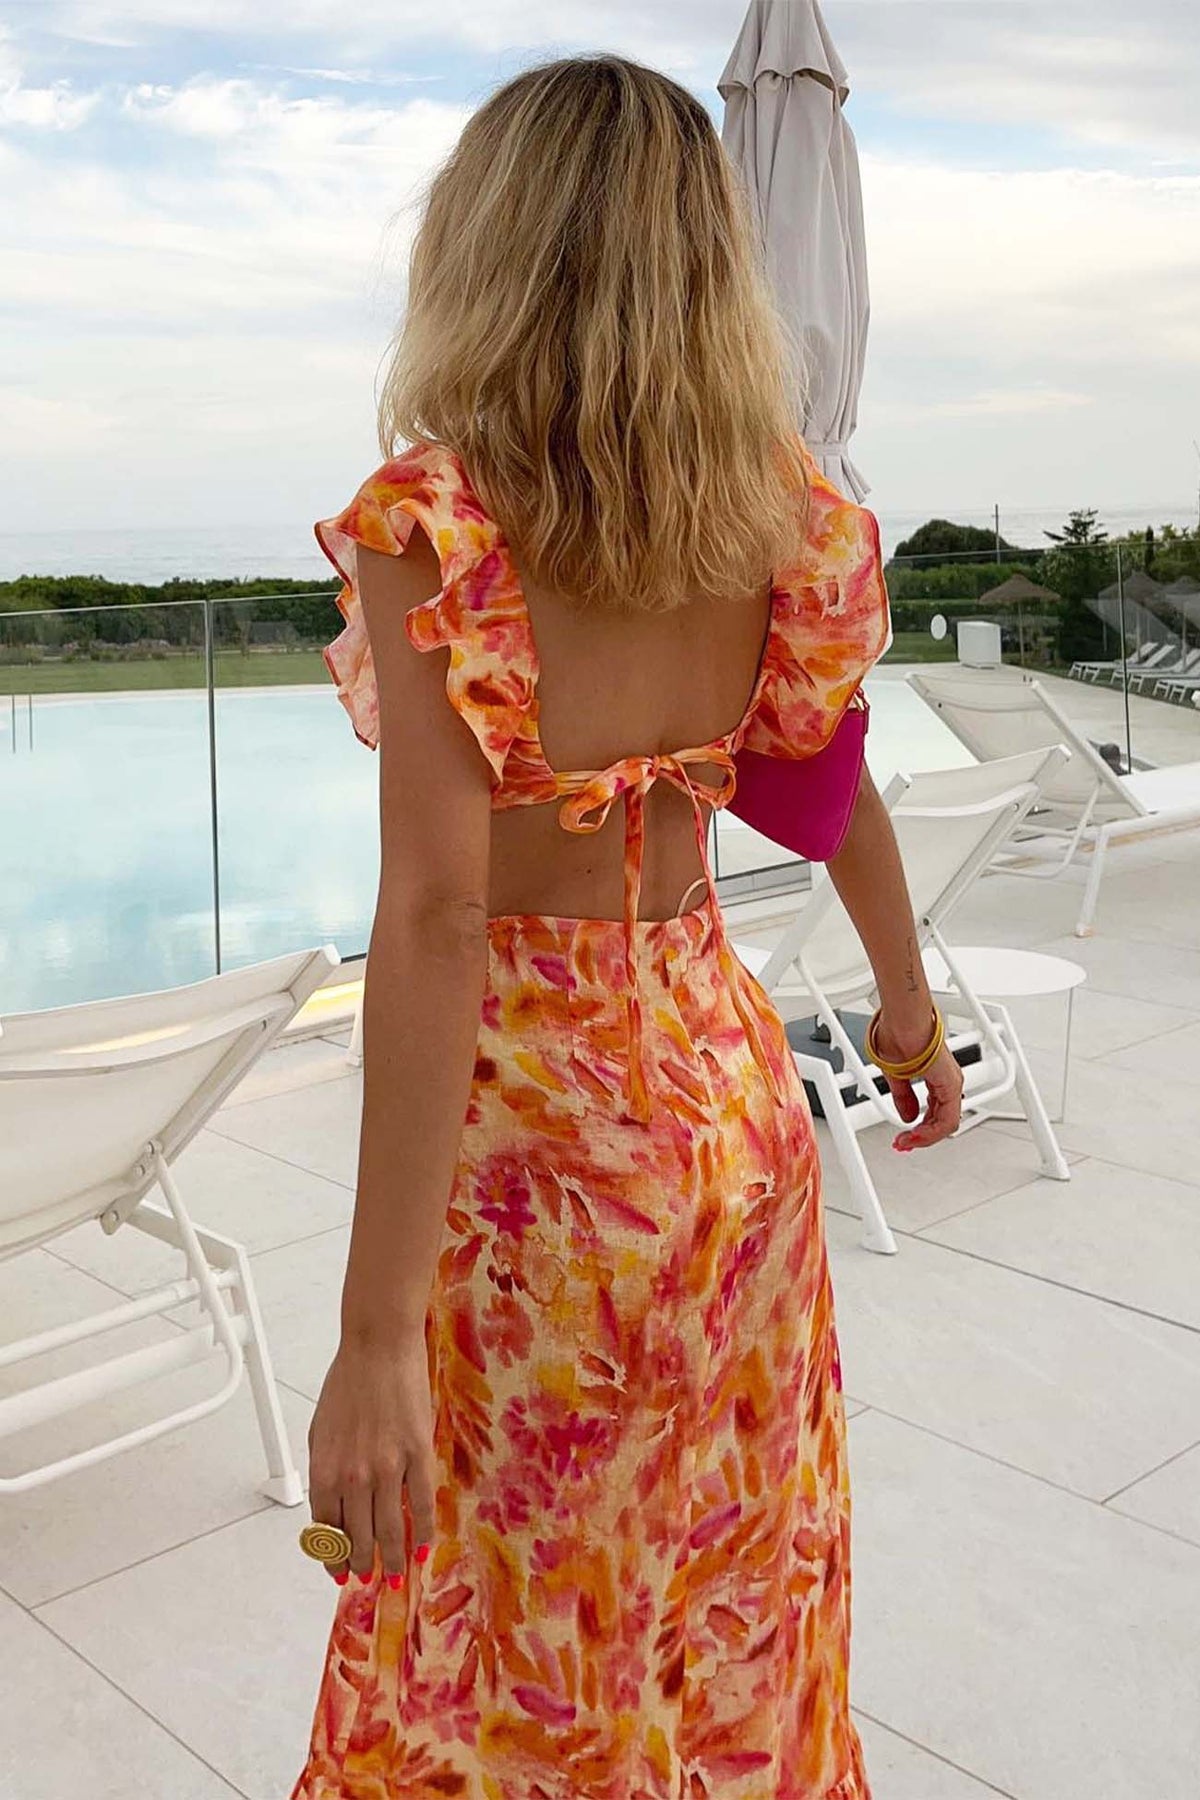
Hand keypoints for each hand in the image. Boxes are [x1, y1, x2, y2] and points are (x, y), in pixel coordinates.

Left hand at [307, 1330, 436, 1586]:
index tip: (338, 1571)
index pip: (327, 1530)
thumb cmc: (349, 1379)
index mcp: (325, 1469)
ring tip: (396, 1575)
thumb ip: (326, 1469)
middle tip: (368, 1578)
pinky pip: (423, 1504)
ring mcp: (388, 1467)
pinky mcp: (418, 1454)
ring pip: (391, 1530)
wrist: (379, 1345)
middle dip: (362, 1565)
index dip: (333, 1556)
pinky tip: (424, 1548)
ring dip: (393, 1559)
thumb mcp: (320, 1429)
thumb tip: (332, 1505)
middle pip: (357, 1537)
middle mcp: (353, 1476)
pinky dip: (424, 1531)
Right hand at [872, 1014, 963, 1151]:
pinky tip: (916, 1135)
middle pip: (941, 1121)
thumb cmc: (899, 1034)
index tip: (904, 1137)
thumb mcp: (896, 1075)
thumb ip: (903, 1097)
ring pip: (946, 1123)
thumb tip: (907, 1114)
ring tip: (908, 1142)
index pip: (934, 1112)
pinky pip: (946, 1118)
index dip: (920, 1129)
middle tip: (904, 1144)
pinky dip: (931, 1131)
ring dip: (926, 1136)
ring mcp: (951, 1083)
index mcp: (937, 1077)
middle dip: (921, 1136)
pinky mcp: (950, 1084)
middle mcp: (948, 1081)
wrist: (903, 1020)